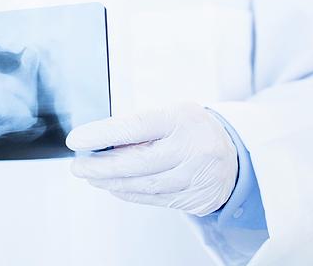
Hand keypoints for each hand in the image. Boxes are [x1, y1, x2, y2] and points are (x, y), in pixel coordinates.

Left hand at [65, 102, 237, 216]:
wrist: (236, 152)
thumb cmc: (191, 129)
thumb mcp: (169, 114)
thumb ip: (138, 127)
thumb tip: (97, 143)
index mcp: (181, 119)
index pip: (135, 127)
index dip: (101, 134)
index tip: (76, 140)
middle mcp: (192, 148)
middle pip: (137, 162)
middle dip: (100, 166)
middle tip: (77, 167)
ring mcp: (197, 176)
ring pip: (144, 185)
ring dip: (111, 182)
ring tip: (91, 177)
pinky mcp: (198, 198)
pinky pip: (155, 199)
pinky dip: (130, 194)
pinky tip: (114, 187)